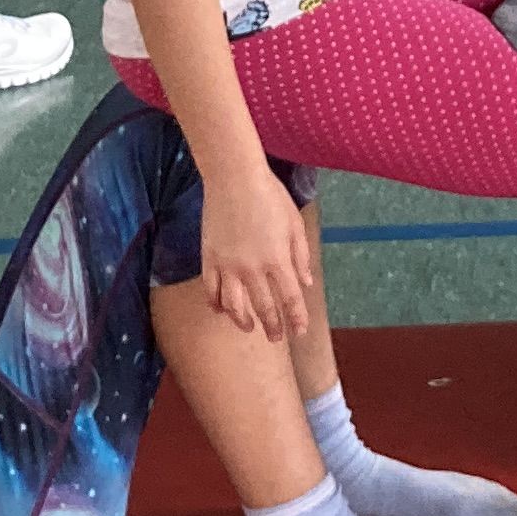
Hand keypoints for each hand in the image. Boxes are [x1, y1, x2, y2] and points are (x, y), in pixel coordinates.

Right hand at [200, 163, 316, 340]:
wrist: (234, 178)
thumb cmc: (269, 196)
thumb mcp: (294, 223)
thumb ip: (300, 256)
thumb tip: (306, 283)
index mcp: (278, 260)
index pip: (290, 299)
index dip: (296, 318)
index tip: (299, 331)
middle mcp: (253, 269)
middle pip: (264, 308)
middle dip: (273, 327)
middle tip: (277, 337)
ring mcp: (228, 266)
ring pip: (234, 306)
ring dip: (243, 321)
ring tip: (249, 327)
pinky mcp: (209, 259)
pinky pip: (211, 291)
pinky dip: (216, 304)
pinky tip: (221, 310)